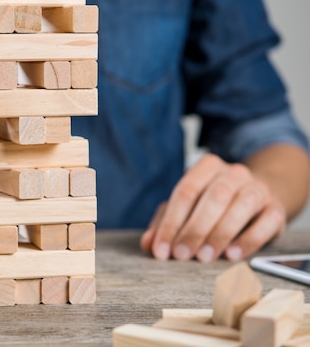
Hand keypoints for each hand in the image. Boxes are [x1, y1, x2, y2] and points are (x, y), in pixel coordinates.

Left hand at [139, 154, 286, 261]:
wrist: (256, 197)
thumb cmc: (211, 204)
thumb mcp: (185, 209)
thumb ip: (164, 223)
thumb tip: (149, 244)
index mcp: (206, 167)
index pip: (185, 192)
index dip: (171, 223)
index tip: (162, 250)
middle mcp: (233, 173)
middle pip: (214, 196)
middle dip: (195, 228)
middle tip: (182, 255)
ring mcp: (257, 188)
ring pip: (242, 205)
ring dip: (220, 233)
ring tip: (204, 257)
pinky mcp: (276, 208)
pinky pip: (267, 221)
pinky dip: (249, 239)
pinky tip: (233, 254)